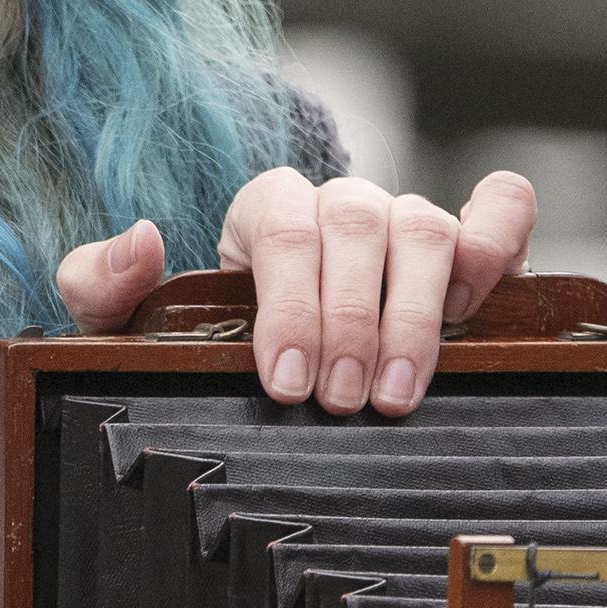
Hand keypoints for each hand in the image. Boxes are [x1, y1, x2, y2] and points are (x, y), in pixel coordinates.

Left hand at [53, 167, 541, 414]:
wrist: (269, 341)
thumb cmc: (204, 329)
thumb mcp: (129, 318)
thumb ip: (102, 282)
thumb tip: (142, 239)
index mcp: (266, 208)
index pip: (282, 230)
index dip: (290, 304)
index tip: (284, 383)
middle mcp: (342, 206)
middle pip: (359, 230)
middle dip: (352, 321)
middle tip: (342, 401)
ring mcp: (408, 221)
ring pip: (426, 230)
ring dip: (416, 315)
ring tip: (397, 395)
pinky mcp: (467, 247)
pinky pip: (500, 211)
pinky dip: (504, 235)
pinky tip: (484, 298)